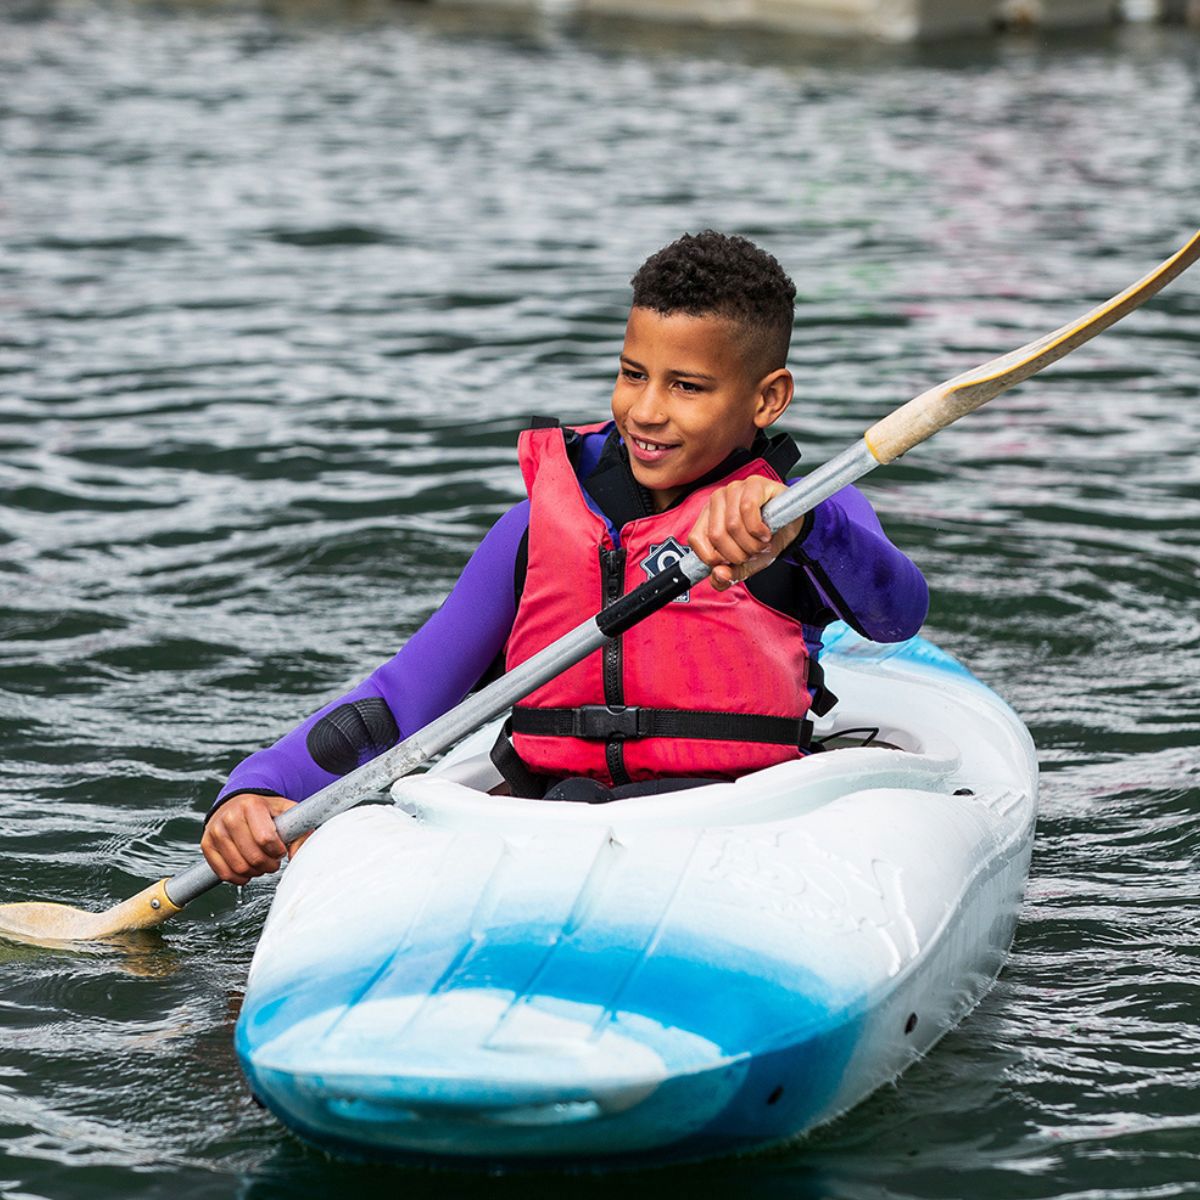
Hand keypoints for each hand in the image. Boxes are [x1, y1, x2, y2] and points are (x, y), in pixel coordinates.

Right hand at [201, 793, 307, 885]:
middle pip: (253, 857)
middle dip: (269, 864)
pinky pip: (224, 873)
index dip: (278, 851)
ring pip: (239, 868)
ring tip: (261, 863)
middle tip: (273, 860)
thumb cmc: (267, 811)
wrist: (239, 803)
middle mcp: (230, 817)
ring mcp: (215, 831)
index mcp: (251, 805)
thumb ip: (300, 833)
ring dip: (256, 872)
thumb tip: (296, 858)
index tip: (281, 849)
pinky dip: (239, 878)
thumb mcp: (288, 813)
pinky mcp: (206, 844)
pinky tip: (248, 869)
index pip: (266, 839)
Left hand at [687, 475, 806, 591]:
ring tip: (761, 544)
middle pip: (716, 535)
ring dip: (751, 543)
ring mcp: (734, 489)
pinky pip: (748, 509)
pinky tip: (766, 533)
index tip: (733, 561)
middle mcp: (717, 500)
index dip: (715, 557)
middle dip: (738, 554)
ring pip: (733, 524)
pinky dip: (758, 529)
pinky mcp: (754, 484)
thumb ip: (728, 575)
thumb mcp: (746, 564)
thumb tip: (719, 575)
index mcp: (707, 517)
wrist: (792, 525)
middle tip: (752, 554)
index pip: (696, 540)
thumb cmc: (764, 540)